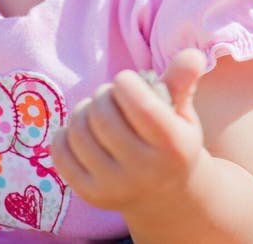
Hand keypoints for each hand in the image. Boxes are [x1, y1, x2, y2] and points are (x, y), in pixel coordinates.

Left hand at [49, 49, 206, 213]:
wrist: (166, 197)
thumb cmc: (173, 141)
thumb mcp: (182, 113)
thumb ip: (181, 82)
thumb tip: (193, 55)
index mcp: (173, 147)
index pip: (139, 104)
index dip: (125, 82)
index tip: (128, 82)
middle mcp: (145, 172)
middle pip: (102, 114)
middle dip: (103, 94)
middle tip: (112, 98)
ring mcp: (115, 188)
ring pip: (78, 130)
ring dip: (83, 111)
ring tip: (98, 115)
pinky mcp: (90, 195)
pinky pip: (60, 151)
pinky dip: (64, 133)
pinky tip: (83, 133)